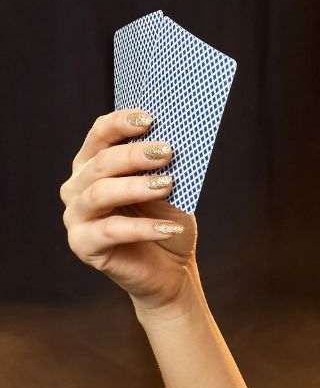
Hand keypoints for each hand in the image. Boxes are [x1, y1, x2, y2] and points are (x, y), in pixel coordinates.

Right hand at [60, 110, 199, 313]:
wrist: (170, 269)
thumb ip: (163, 167)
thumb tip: (175, 141)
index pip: (98, 136)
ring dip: (136, 186)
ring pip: (99, 193)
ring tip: (168, 184)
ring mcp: (76, 217)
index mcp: (94, 167)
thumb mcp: (169, 189)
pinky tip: (171, 228)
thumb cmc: (165, 222)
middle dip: (134, 154)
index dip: (120, 123)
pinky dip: (144, 227)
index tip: (151, 118)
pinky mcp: (83, 245)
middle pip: (100, 163)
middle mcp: (77, 188)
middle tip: (167, 152)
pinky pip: (110, 231)